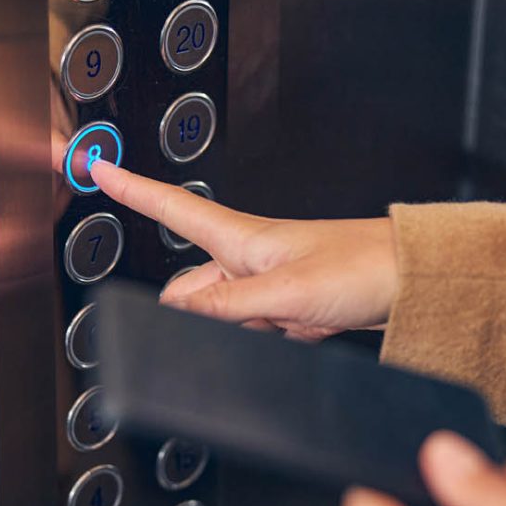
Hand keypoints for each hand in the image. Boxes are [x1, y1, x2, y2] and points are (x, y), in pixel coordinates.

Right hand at [88, 160, 397, 339]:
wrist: (410, 282)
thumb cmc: (360, 265)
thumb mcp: (286, 291)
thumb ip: (228, 304)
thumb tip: (177, 311)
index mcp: (241, 238)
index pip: (172, 207)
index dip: (131, 188)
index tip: (96, 166)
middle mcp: (248, 259)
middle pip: (190, 287)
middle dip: (196, 312)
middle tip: (243, 318)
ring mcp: (266, 286)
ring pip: (220, 315)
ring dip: (236, 329)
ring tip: (281, 323)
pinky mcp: (285, 310)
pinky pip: (251, 330)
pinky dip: (259, 339)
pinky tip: (286, 336)